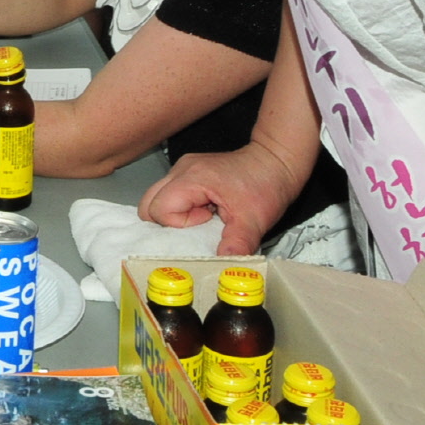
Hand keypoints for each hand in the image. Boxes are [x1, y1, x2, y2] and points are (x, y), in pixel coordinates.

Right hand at [137, 143, 299, 253]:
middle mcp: (181, 170)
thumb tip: (223, 264)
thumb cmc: (266, 184)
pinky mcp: (190, 171)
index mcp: (191, 178)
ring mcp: (183, 168)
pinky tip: (206, 209)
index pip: (158, 209)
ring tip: (205, 217)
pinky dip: (182, 207)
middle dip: (166, 223)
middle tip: (198, 226)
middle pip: (148, 203)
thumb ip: (238, 243)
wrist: (277, 160)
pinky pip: (171, 193)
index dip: (179, 224)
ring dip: (175, 215)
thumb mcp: (255, 219)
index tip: (207, 221)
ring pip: (157, 198)